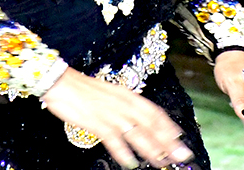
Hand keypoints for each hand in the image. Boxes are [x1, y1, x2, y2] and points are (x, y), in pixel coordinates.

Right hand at [41, 68, 193, 168]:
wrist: (62, 82)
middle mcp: (123, 103)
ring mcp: (111, 112)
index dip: (168, 125)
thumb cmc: (86, 91)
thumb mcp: (111, 95)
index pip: (154, 111)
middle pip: (151, 124)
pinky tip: (131, 163)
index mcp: (127, 95)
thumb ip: (125, 108)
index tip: (180, 138)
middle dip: (168, 141)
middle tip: (182, 156)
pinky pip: (114, 139)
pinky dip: (123, 152)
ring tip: (163, 163)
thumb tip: (140, 123)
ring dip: (151, 149)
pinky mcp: (97, 121)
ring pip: (137, 133)